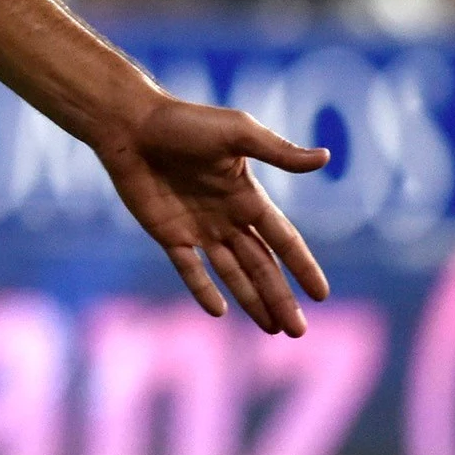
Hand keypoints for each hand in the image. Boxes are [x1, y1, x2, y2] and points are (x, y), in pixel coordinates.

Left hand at [95, 96, 330, 335]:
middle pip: (261, 265)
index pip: (283, 239)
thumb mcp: (237, 133)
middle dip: (280, 298)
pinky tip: (220, 311)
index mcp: (247, 196)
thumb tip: (325, 159)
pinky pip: (189, 268)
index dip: (303, 266)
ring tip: (273, 329)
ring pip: (232, 273)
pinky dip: (203, 289)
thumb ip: (277, 152)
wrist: (129, 124)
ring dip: (252, 300)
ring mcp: (197, 228)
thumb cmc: (184, 122)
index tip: (323, 295)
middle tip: (299, 332)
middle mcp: (226, 217)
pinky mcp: (167, 233)